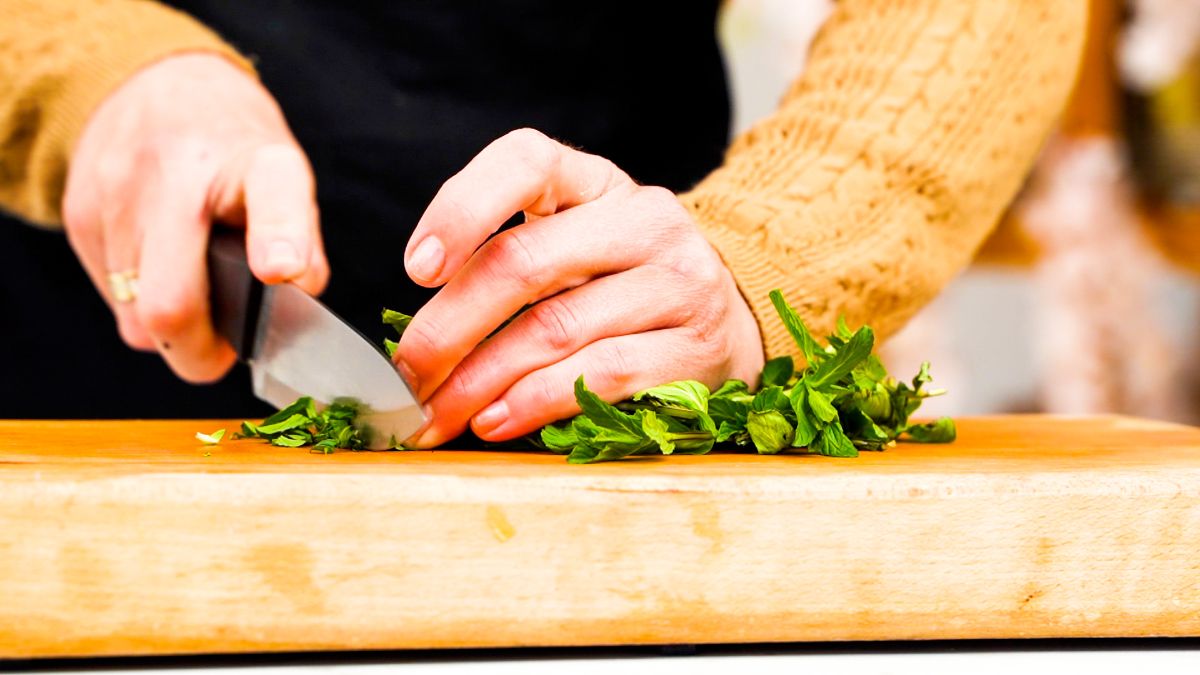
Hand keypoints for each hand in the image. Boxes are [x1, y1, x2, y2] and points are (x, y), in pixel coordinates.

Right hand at [63, 53, 327, 381]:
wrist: (155, 85)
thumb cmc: (234, 152)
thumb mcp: (285, 181)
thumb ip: (302, 245)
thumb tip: (293, 301)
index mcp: (255, 161)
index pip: (271, 195)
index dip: (279, 237)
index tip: (280, 269)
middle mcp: (180, 172)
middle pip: (170, 302)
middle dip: (198, 351)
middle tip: (221, 352)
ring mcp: (119, 193)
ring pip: (136, 315)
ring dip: (170, 326)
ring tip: (195, 293)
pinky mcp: (79, 213)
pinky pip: (112, 296)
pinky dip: (139, 302)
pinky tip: (160, 268)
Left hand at [396, 128, 764, 446]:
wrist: (728, 319)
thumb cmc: (622, 284)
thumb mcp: (573, 246)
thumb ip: (505, 264)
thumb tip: (418, 339)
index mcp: (597, 181)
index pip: (527, 161)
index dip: (462, 208)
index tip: (416, 269)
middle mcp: (644, 218)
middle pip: (524, 262)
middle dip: (448, 326)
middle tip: (408, 373)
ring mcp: (677, 281)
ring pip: (554, 328)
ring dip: (480, 380)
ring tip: (439, 411)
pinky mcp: (695, 346)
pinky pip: (599, 375)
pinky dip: (535, 403)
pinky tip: (495, 421)